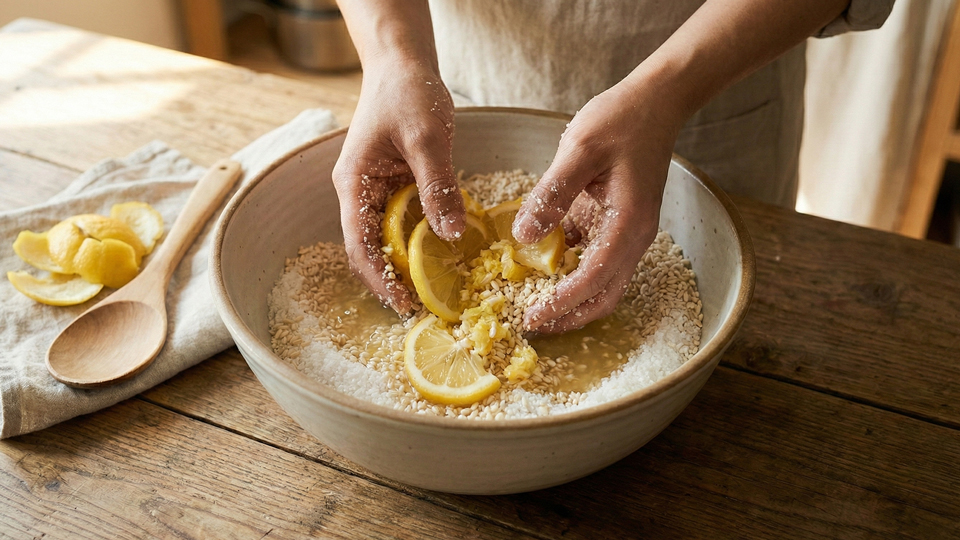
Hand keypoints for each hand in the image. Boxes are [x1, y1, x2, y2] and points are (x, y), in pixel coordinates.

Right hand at [332, 66, 464, 314]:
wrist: (403, 63)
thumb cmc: (407, 92)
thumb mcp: (427, 139)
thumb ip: (438, 186)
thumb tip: (450, 234)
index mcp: (354, 183)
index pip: (358, 244)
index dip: (379, 278)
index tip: (404, 302)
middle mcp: (359, 192)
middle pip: (370, 247)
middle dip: (393, 278)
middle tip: (426, 305)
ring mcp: (376, 190)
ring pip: (389, 237)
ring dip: (409, 262)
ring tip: (437, 287)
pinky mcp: (396, 185)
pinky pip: (406, 220)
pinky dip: (422, 238)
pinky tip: (446, 251)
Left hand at [513, 83, 683, 332]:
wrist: (655, 101)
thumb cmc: (621, 119)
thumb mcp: (579, 149)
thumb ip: (552, 194)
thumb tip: (523, 237)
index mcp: (628, 222)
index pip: (595, 278)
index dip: (563, 302)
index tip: (534, 316)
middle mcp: (633, 235)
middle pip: (604, 294)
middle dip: (570, 315)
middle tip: (532, 323)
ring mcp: (627, 231)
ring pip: (602, 282)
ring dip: (572, 298)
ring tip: (533, 304)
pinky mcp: (616, 222)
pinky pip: (595, 258)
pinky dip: (572, 271)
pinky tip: (542, 270)